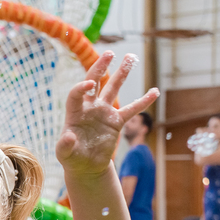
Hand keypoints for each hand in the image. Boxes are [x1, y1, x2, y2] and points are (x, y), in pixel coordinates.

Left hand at [58, 51, 159, 177]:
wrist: (86, 166)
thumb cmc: (71, 158)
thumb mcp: (64, 154)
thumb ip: (65, 145)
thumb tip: (68, 136)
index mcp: (75, 112)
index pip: (77, 93)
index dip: (82, 87)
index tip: (90, 84)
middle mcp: (89, 107)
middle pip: (95, 82)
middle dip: (101, 67)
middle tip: (110, 53)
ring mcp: (104, 112)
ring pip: (113, 89)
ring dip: (122, 73)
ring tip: (131, 57)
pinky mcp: (116, 121)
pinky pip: (132, 109)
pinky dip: (143, 101)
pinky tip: (154, 91)